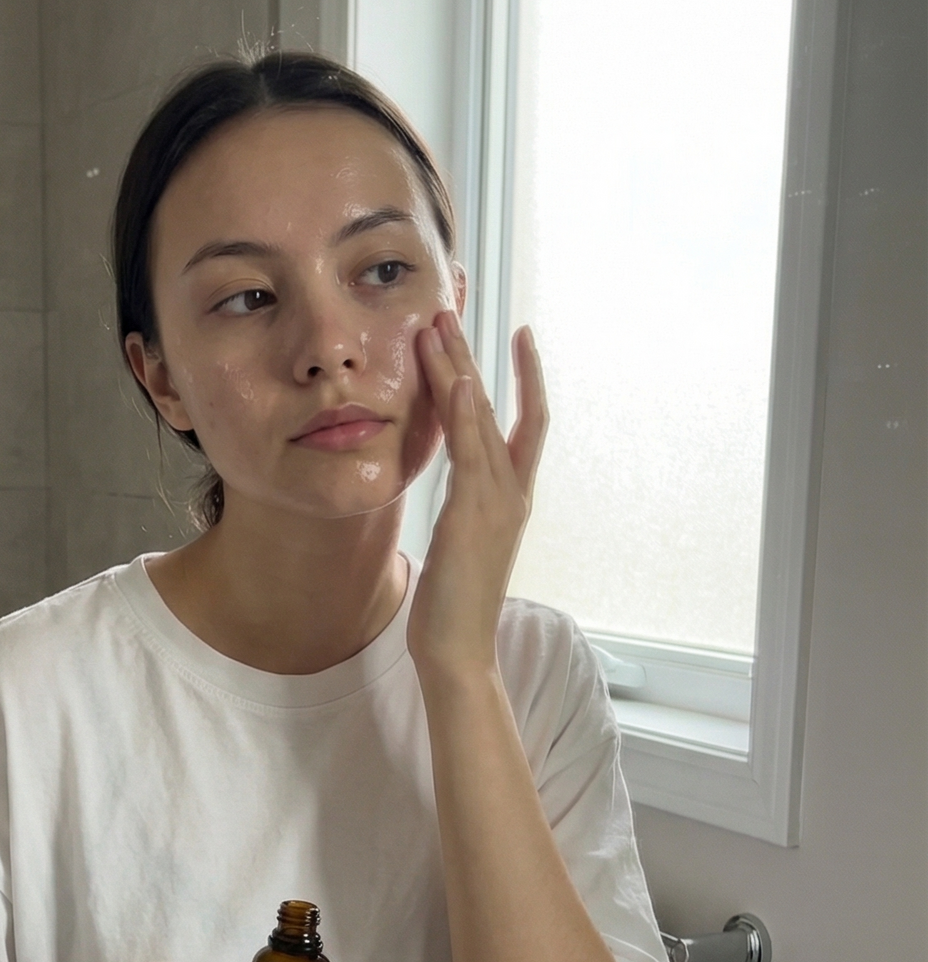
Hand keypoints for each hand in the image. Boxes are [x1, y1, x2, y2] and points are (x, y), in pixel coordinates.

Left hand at [406, 312, 548, 677]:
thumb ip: (462, 507)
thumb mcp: (458, 542)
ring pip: (482, 421)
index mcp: (507, 497)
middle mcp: (511, 492)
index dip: (523, 377)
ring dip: (460, 370)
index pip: (523, 423)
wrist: (457, 648)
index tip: (514, 335)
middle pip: (501, 407)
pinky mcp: (475, 516)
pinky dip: (469, 416)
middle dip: (476, 357)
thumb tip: (454, 487)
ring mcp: (498, 502)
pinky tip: (461, 382)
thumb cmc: (452, 602)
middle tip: (454, 309)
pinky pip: (473, 456)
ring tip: (441, 326)